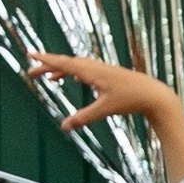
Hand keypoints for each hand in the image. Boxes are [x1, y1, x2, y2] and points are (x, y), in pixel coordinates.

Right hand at [28, 50, 181, 134]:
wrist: (152, 94)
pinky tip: (69, 77)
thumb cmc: (130, 99)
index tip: (30, 54)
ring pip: (74, 65)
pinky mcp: (106, 74)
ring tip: (47, 77)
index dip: (45, 60)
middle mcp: (94, 66)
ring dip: (59, 69)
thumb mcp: (104, 110)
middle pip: (65, 62)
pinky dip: (72, 72)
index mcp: (91, 71)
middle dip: (47, 66)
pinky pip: (83, 69)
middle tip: (31, 71)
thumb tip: (64, 127)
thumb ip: (83, 118)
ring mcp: (100, 69)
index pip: (63, 63)